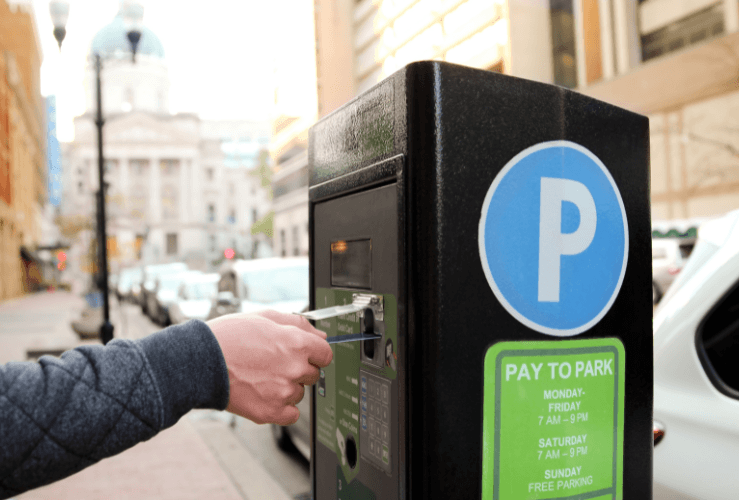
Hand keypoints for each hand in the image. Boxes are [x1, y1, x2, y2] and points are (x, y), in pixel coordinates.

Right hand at [208, 310, 332, 425]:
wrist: (200, 362)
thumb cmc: (228, 337)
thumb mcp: (265, 317)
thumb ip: (298, 324)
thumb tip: (320, 335)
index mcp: (297, 343)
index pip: (325, 354)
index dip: (314, 353)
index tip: (304, 354)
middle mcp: (295, 368)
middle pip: (313, 374)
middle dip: (299, 369)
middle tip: (274, 363)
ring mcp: (283, 392)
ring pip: (299, 393)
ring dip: (287, 387)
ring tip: (261, 377)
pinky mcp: (270, 412)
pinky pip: (291, 414)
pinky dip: (281, 408)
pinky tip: (264, 394)